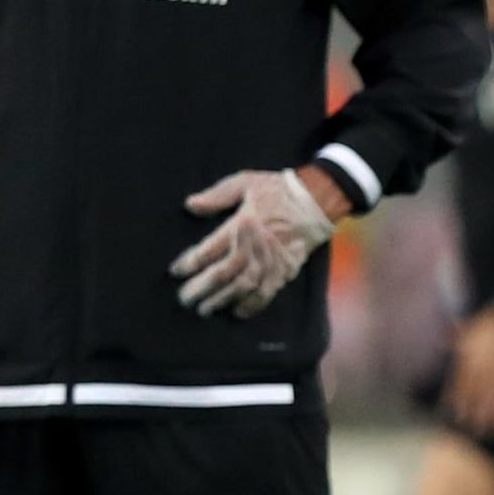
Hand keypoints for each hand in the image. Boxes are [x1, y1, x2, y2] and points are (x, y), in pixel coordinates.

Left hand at [173, 167, 335, 316]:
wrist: (317, 200)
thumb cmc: (277, 189)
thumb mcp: (245, 182)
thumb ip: (217, 195)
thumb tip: (190, 205)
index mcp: (242, 224)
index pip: (210, 249)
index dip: (190, 263)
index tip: (176, 271)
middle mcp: (255, 246)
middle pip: (223, 273)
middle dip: (201, 288)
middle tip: (184, 299)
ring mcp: (272, 261)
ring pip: (242, 287)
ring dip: (222, 300)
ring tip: (205, 309)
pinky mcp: (286, 270)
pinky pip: (267, 293)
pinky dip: (252, 305)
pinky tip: (238, 312)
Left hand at [442, 304, 493, 436]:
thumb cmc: (492, 320)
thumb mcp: (472, 326)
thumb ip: (460, 335)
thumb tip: (446, 337)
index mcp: (469, 355)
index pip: (459, 380)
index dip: (453, 395)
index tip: (447, 408)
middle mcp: (481, 365)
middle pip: (473, 391)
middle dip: (469, 408)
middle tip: (465, 424)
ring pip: (490, 395)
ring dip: (488, 413)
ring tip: (486, 428)